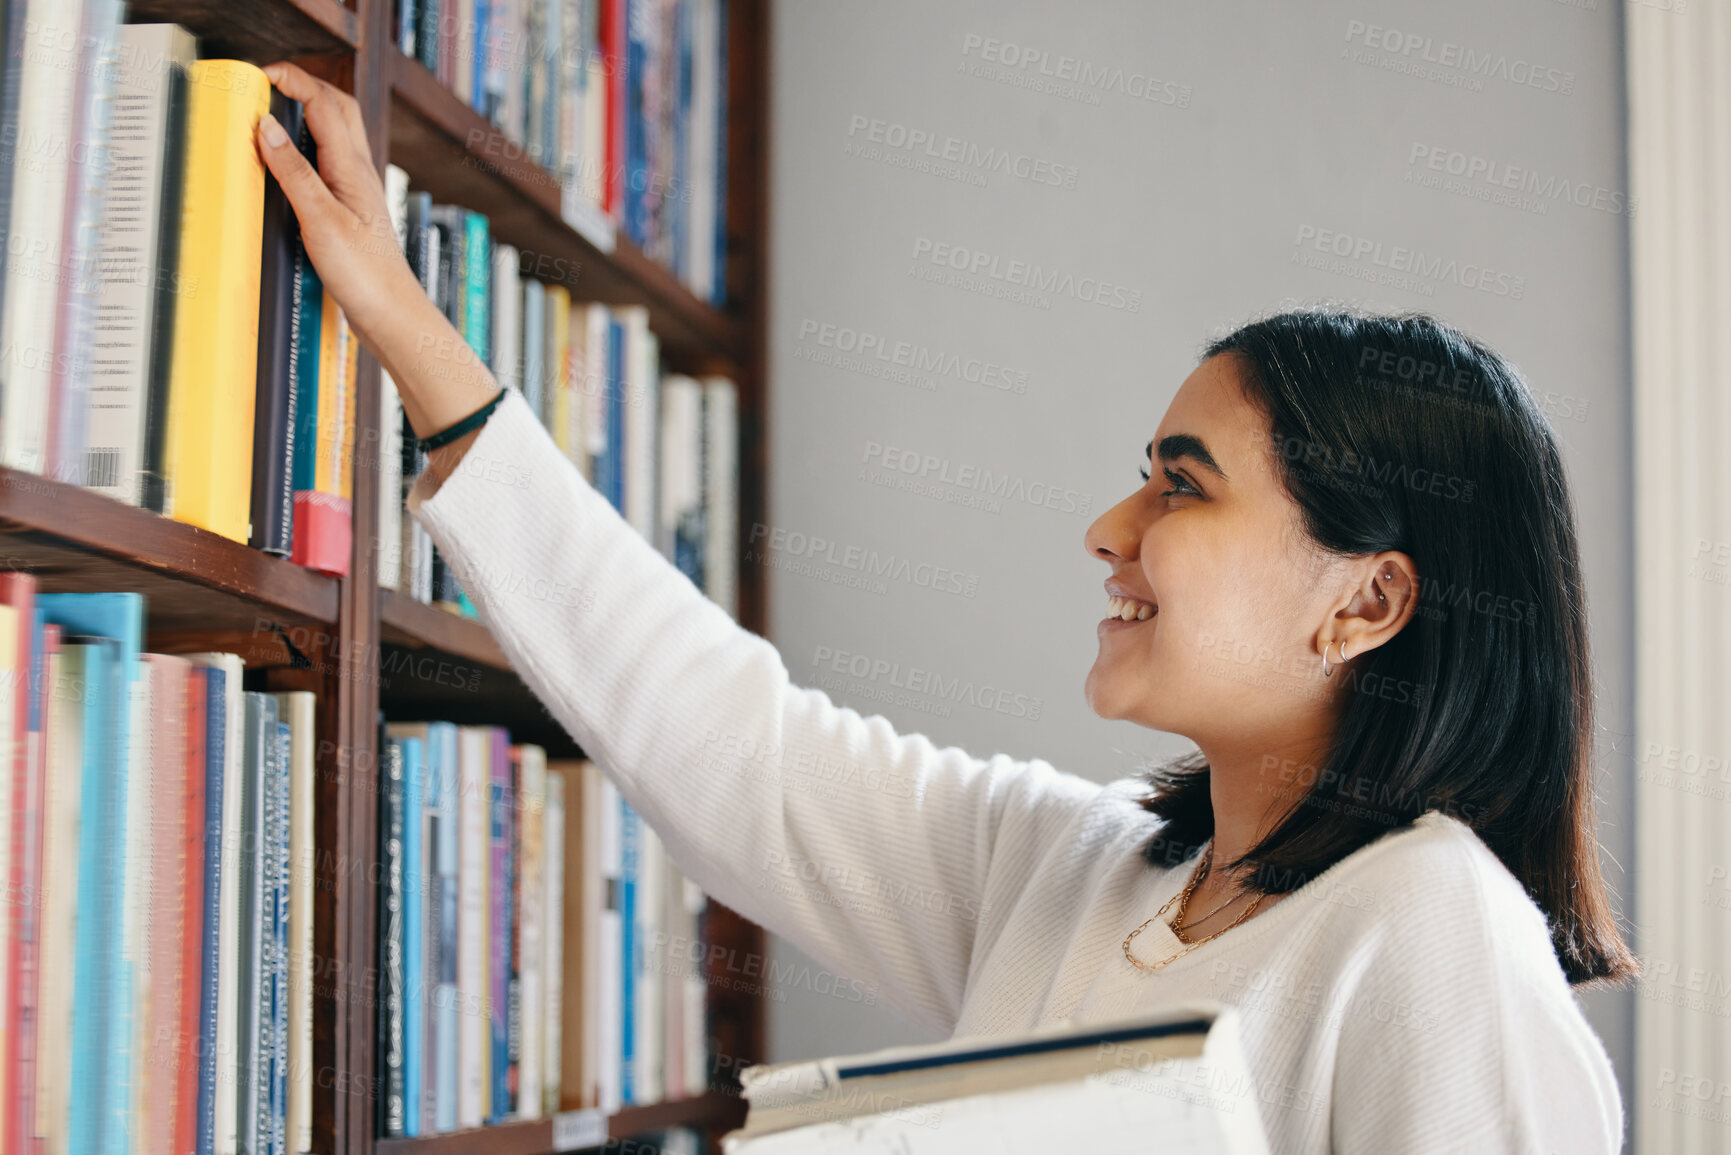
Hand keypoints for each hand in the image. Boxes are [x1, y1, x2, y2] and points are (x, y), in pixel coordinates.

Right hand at [254, 61, 421, 353]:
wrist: (391, 313)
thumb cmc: (364, 275)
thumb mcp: (320, 220)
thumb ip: (293, 172)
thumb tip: (266, 126)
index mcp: (353, 167)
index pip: (324, 102)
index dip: (293, 79)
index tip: (261, 73)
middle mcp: (360, 172)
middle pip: (338, 108)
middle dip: (306, 86)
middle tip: (271, 84)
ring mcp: (359, 190)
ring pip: (337, 134)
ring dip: (310, 114)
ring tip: (277, 113)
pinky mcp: (354, 209)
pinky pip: (332, 162)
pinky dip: (310, 148)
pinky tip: (294, 162)